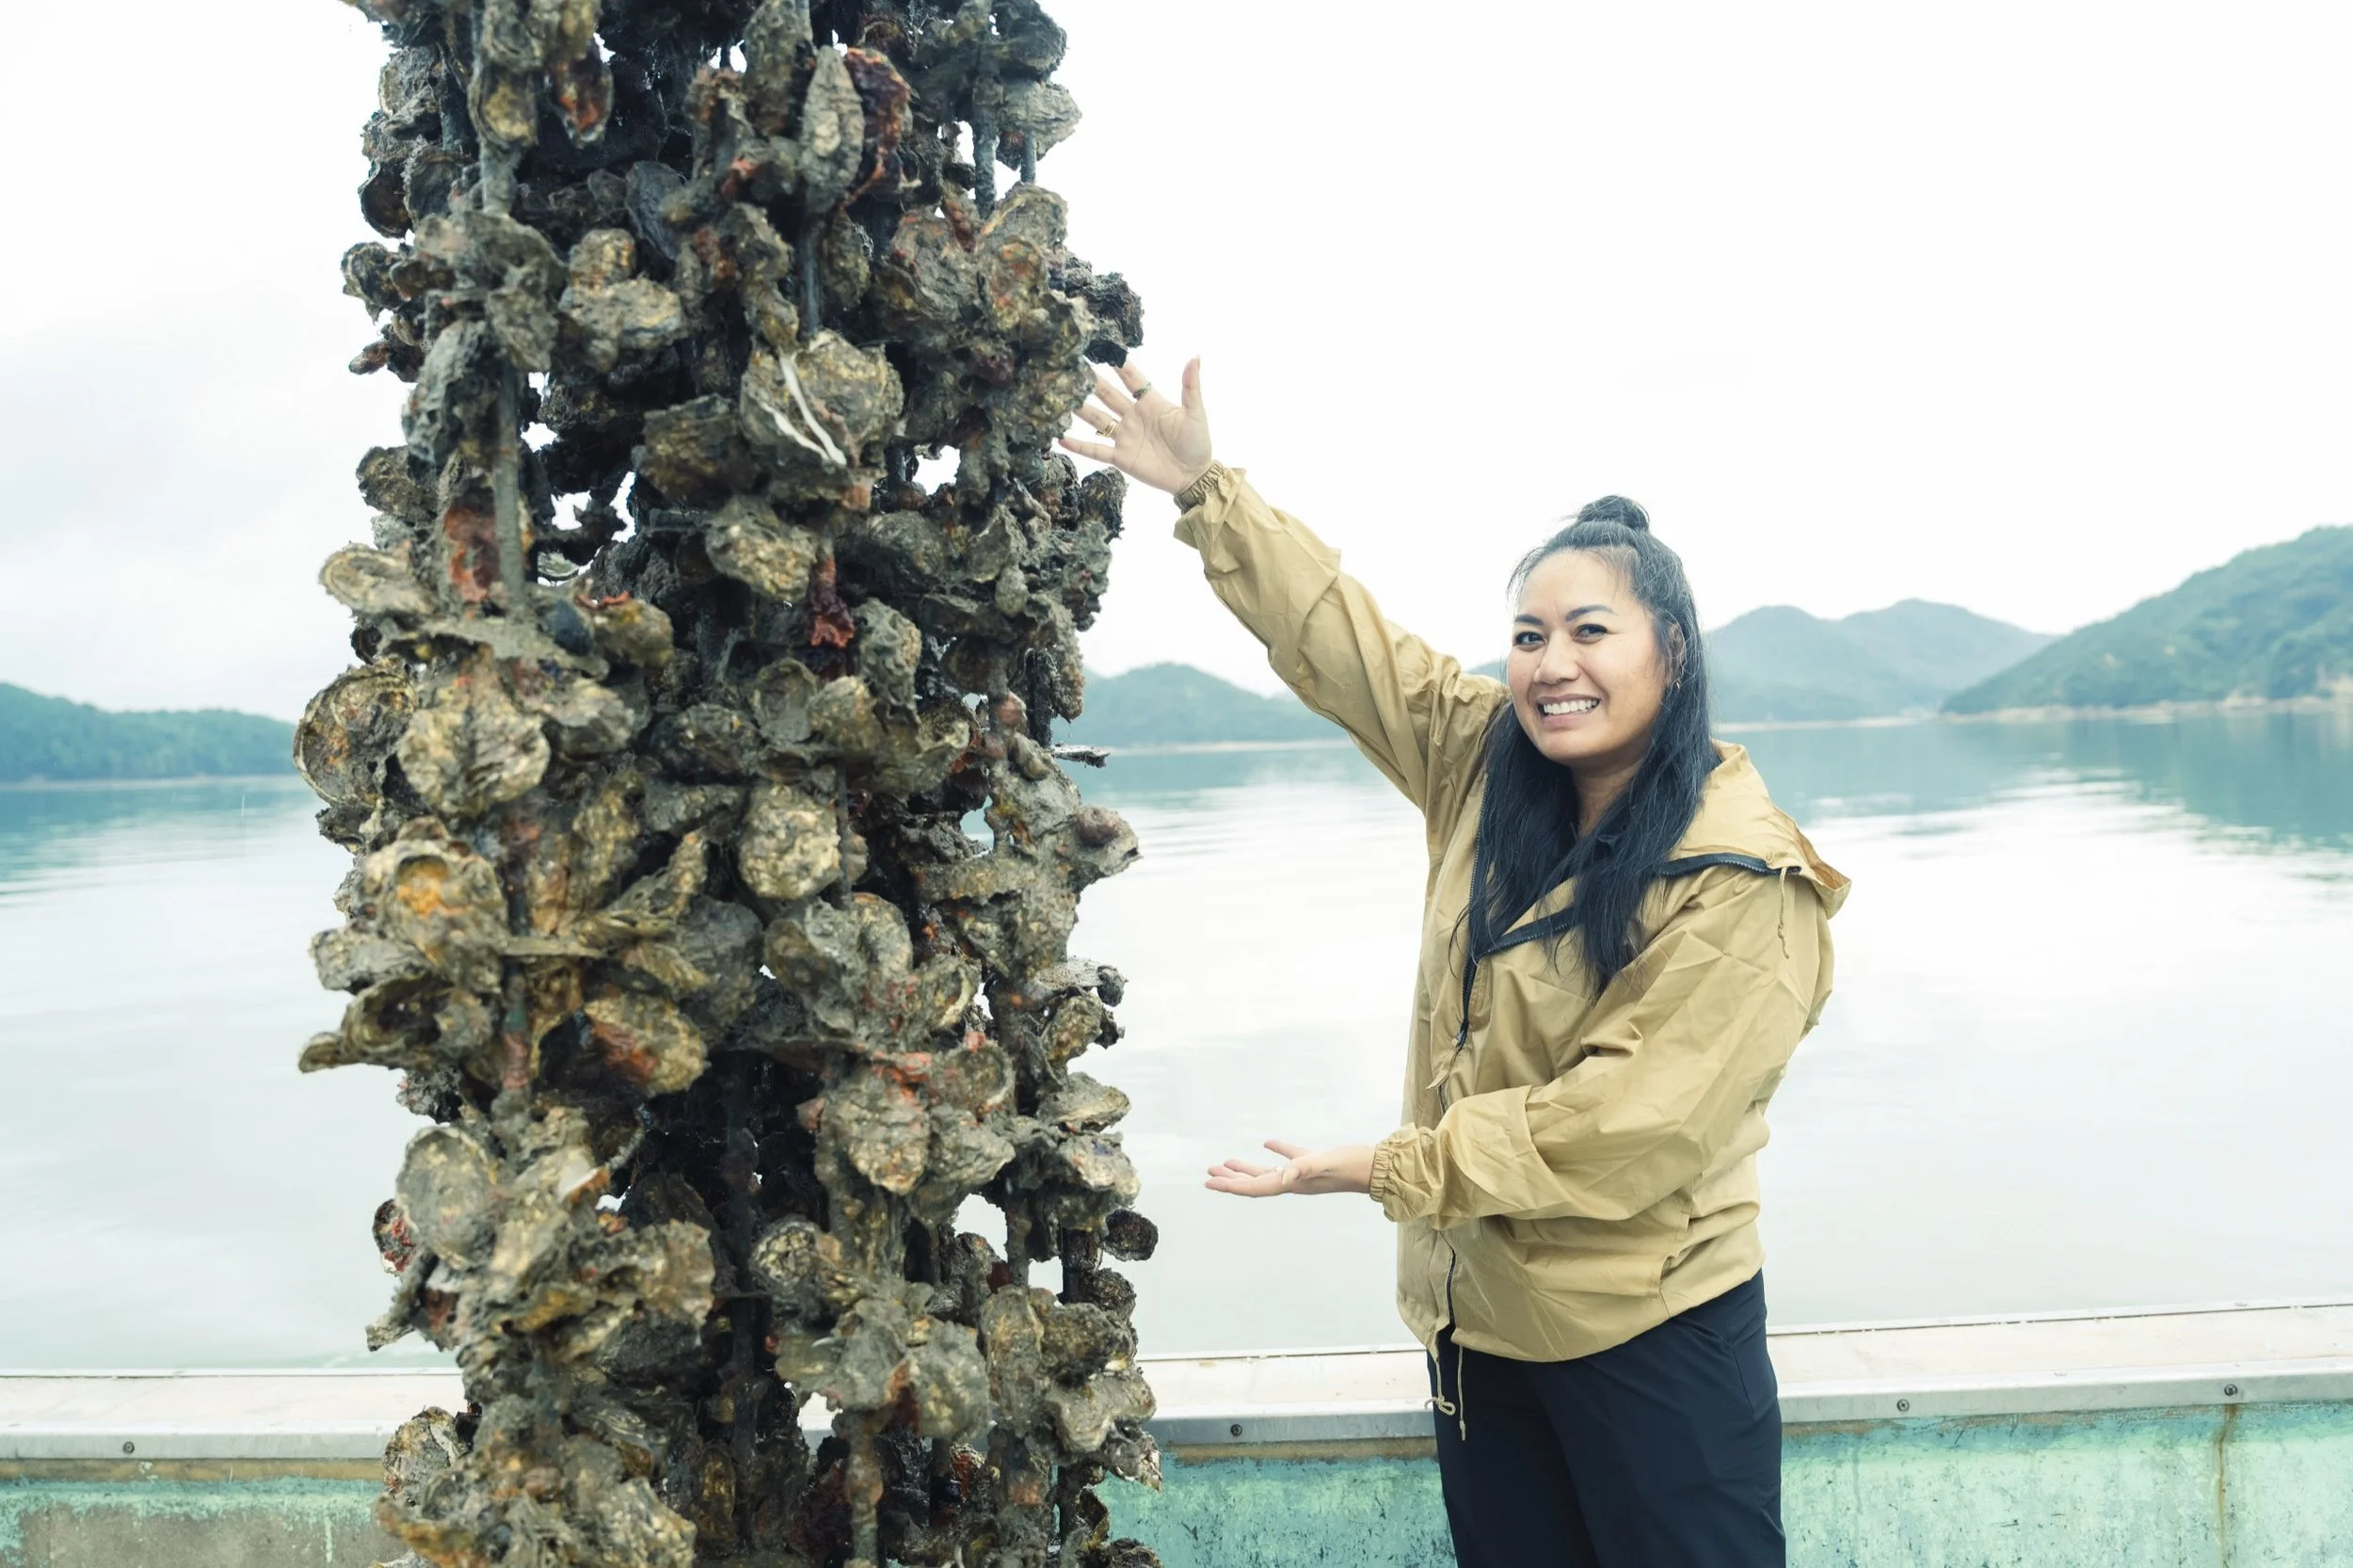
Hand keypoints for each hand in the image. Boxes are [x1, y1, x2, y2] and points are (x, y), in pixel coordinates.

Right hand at [1059, 357, 1212, 495]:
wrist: (1193, 476)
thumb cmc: (1197, 442)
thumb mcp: (1196, 412)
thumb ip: (1191, 386)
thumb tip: (1196, 357)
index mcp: (1150, 402)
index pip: (1130, 378)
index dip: (1117, 363)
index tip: (1102, 347)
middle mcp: (1133, 416)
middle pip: (1108, 394)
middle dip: (1091, 381)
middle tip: (1072, 366)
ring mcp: (1125, 436)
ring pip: (1097, 419)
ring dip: (1081, 409)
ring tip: (1061, 398)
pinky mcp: (1120, 457)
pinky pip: (1096, 450)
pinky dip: (1079, 445)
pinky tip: (1061, 438)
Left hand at [1205, 1140, 1374, 1198]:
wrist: (1376, 1168)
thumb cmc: (1351, 1166)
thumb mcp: (1325, 1164)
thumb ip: (1304, 1168)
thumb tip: (1284, 1175)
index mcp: (1292, 1184)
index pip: (1254, 1187)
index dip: (1230, 1185)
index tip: (1209, 1183)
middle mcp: (1295, 1182)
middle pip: (1255, 1183)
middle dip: (1231, 1180)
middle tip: (1209, 1174)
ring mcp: (1304, 1173)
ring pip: (1269, 1171)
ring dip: (1247, 1168)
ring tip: (1226, 1162)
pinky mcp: (1315, 1162)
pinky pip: (1290, 1157)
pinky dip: (1276, 1151)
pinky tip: (1267, 1143)